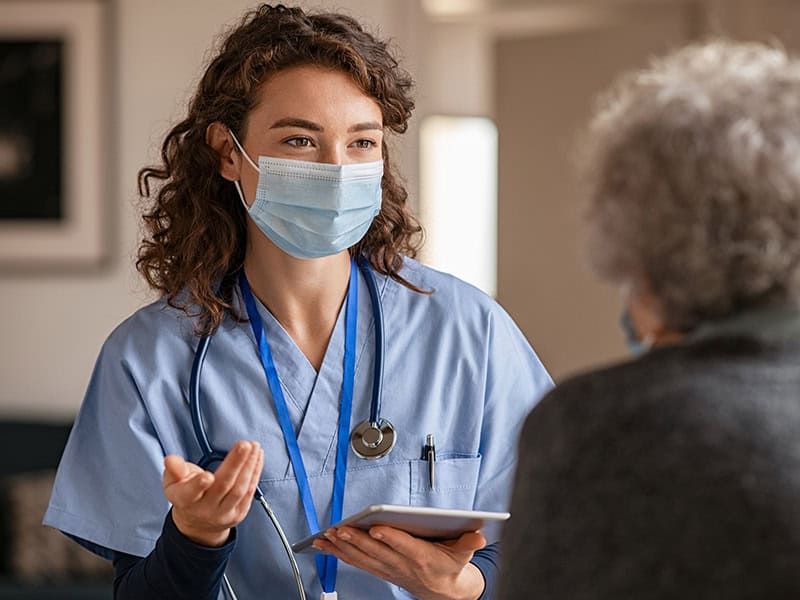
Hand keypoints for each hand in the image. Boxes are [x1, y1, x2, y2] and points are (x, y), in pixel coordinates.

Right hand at [162, 440, 263, 546]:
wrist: (198, 523)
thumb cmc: (186, 494)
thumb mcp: (173, 482)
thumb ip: (174, 469)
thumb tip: (170, 459)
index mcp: (185, 500)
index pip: (191, 494)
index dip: (198, 485)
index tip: (207, 476)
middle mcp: (205, 509)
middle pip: (223, 486)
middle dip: (235, 463)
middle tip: (244, 445)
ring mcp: (224, 513)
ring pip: (239, 489)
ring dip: (249, 466)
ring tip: (254, 447)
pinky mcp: (239, 513)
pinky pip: (250, 491)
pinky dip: (255, 472)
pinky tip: (257, 458)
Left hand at [312, 525, 485, 599]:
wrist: (442, 591)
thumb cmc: (449, 566)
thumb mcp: (463, 553)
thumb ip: (469, 542)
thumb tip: (479, 535)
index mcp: (422, 557)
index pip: (404, 545)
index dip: (390, 537)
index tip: (377, 528)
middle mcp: (401, 563)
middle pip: (377, 551)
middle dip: (356, 540)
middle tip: (341, 528)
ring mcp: (388, 568)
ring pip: (362, 557)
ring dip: (343, 547)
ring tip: (327, 536)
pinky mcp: (379, 569)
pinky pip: (357, 561)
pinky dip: (340, 553)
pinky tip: (327, 545)